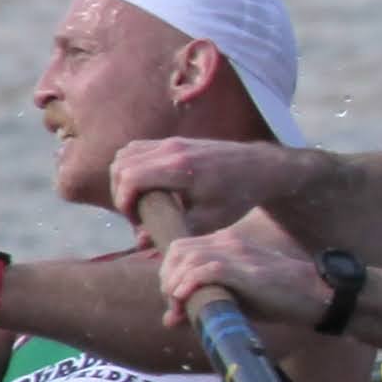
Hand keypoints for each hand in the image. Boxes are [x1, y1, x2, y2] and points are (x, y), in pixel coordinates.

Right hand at [108, 136, 310, 231]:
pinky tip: (147, 188)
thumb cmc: (237, 197)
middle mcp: (173, 149)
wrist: (261, 168)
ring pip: (126, 154)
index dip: (123, 201)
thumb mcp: (209, 220)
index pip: (130, 177)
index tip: (136, 220)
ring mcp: (173, 141)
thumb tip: (139, 241)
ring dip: (123, 178)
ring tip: (139, 202)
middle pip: (121, 165)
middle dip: (120, 192)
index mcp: (181, 168)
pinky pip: (138, 149)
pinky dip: (132, 166)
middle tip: (135, 214)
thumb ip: (173, 229)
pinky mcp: (174, 140)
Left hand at [159, 212, 335, 332]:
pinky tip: (186, 298)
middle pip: (178, 250)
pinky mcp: (246, 270)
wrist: (314, 294)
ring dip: (175, 282)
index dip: (168, 271)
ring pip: (188, 257)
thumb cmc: (276, 298)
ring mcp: (238, 254)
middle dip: (167, 277)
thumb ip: (202, 301)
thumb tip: (169, 319)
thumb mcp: (234, 297)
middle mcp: (229, 243)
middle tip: (173, 303)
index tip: (173, 297)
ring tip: (178, 303)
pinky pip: (207, 270)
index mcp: (227, 243)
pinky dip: (190, 283)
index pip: (181, 247)